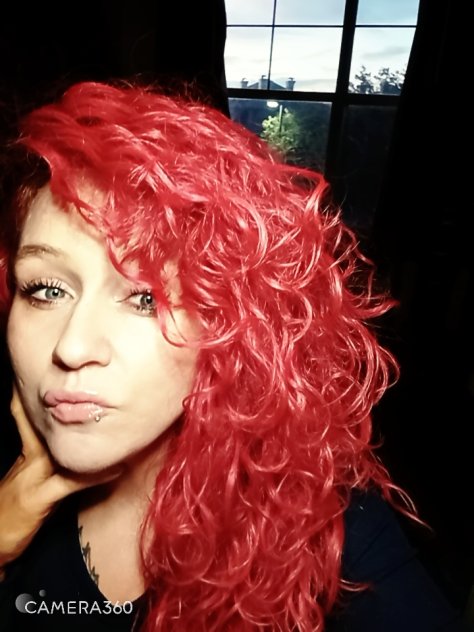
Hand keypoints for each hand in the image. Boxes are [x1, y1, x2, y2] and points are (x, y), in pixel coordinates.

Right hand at [0, 386, 121, 573]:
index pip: (26, 418)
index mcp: (25, 455)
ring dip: (86, 436)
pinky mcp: (37, 500)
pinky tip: (116, 469)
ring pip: (59, 449)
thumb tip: (79, 451)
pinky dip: (93, 475)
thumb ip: (53, 467)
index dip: (31, 395)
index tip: (40, 373)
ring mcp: (30, 480)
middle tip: (79, 382)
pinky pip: (69, 483)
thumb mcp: (30, 486)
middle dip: (54, 401)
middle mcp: (26, 461)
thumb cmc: (11, 517)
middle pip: (40, 423)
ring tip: (114, 423)